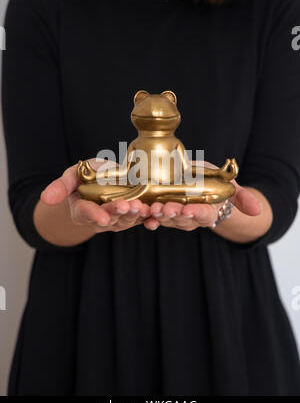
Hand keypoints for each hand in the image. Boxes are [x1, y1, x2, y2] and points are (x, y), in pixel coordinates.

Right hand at [41, 159, 150, 232]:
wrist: (101, 181)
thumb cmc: (84, 177)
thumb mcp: (70, 177)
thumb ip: (60, 187)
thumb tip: (46, 198)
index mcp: (82, 210)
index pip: (87, 214)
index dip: (95, 215)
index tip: (102, 218)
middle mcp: (100, 218)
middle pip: (110, 218)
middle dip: (119, 213)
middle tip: (127, 206)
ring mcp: (117, 219)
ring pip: (127, 220)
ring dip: (135, 215)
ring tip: (142, 207)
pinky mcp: (132, 216)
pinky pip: (141, 220)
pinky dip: (148, 219)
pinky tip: (154, 217)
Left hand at [143, 161, 260, 231]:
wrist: (199, 183)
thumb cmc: (215, 183)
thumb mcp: (231, 187)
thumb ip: (242, 198)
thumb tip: (257, 211)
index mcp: (208, 212)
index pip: (204, 215)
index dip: (197, 213)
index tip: (191, 209)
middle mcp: (190, 217)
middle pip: (182, 219)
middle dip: (174, 214)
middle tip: (166, 208)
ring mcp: (175, 216)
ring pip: (167, 219)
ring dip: (159, 215)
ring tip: (152, 209)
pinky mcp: (161, 212)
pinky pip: (154, 217)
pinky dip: (147, 218)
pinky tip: (142, 216)